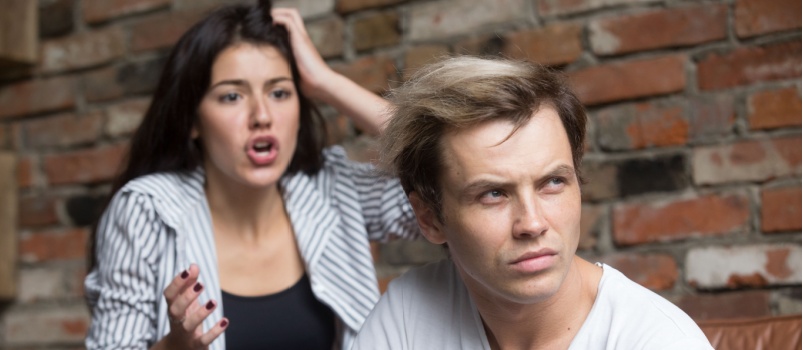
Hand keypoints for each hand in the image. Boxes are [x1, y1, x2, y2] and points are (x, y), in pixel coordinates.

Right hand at [159, 264, 227, 349]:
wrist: (179, 349)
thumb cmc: (185, 319)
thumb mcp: (186, 302)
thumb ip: (189, 284)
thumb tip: (193, 265)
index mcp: (173, 308)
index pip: (169, 295)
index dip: (176, 283)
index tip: (188, 271)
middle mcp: (176, 321)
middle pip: (175, 310)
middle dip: (186, 297)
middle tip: (201, 285)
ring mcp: (186, 334)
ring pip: (188, 325)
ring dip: (200, 314)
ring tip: (214, 301)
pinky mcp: (197, 345)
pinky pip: (204, 339)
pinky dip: (214, 331)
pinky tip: (225, 321)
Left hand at [272, 7, 390, 134]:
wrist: (321, 84)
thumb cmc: (310, 85)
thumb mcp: (294, 75)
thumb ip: (286, 72)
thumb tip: (274, 83)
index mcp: (301, 45)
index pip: (290, 25)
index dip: (279, 22)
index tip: (266, 28)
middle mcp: (302, 38)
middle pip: (292, 15)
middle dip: (277, 14)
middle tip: (265, 21)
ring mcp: (302, 37)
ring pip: (290, 14)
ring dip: (277, 13)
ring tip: (266, 20)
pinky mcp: (300, 38)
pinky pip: (288, 20)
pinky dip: (277, 18)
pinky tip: (270, 25)